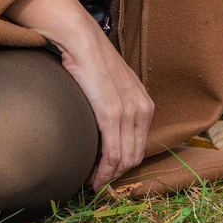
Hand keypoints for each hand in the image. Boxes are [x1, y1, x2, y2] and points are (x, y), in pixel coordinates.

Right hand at [5, 0, 153, 187]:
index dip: (124, 166)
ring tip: (92, 185)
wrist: (79, 37)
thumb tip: (103, 127)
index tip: (107, 176)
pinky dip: (103, 170)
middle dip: (117, 175)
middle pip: (134, 155)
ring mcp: (128, 111)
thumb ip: (113, 105)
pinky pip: (112, 151)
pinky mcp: (111, 112)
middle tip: (97, 186)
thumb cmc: (89, 59)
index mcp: (144, 102)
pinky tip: (92, 178)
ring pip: (124, 158)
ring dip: (108, 177)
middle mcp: (142, 107)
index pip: (139, 145)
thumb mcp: (110, 85)